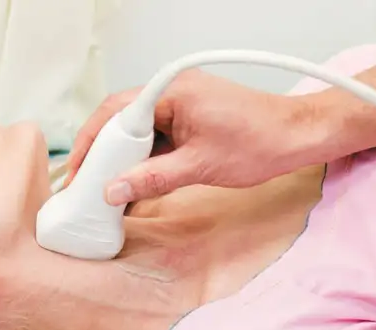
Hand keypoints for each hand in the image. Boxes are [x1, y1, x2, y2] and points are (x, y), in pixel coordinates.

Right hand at [65, 69, 319, 205]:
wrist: (298, 137)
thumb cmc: (259, 143)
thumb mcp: (199, 167)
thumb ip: (152, 179)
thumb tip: (113, 191)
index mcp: (171, 93)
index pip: (114, 113)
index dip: (90, 144)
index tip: (77, 172)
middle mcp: (172, 92)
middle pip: (120, 121)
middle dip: (101, 154)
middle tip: (85, 184)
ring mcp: (181, 105)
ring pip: (137, 132)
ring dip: (122, 160)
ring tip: (105, 189)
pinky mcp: (190, 120)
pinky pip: (156, 138)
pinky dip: (143, 160)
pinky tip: (134, 184)